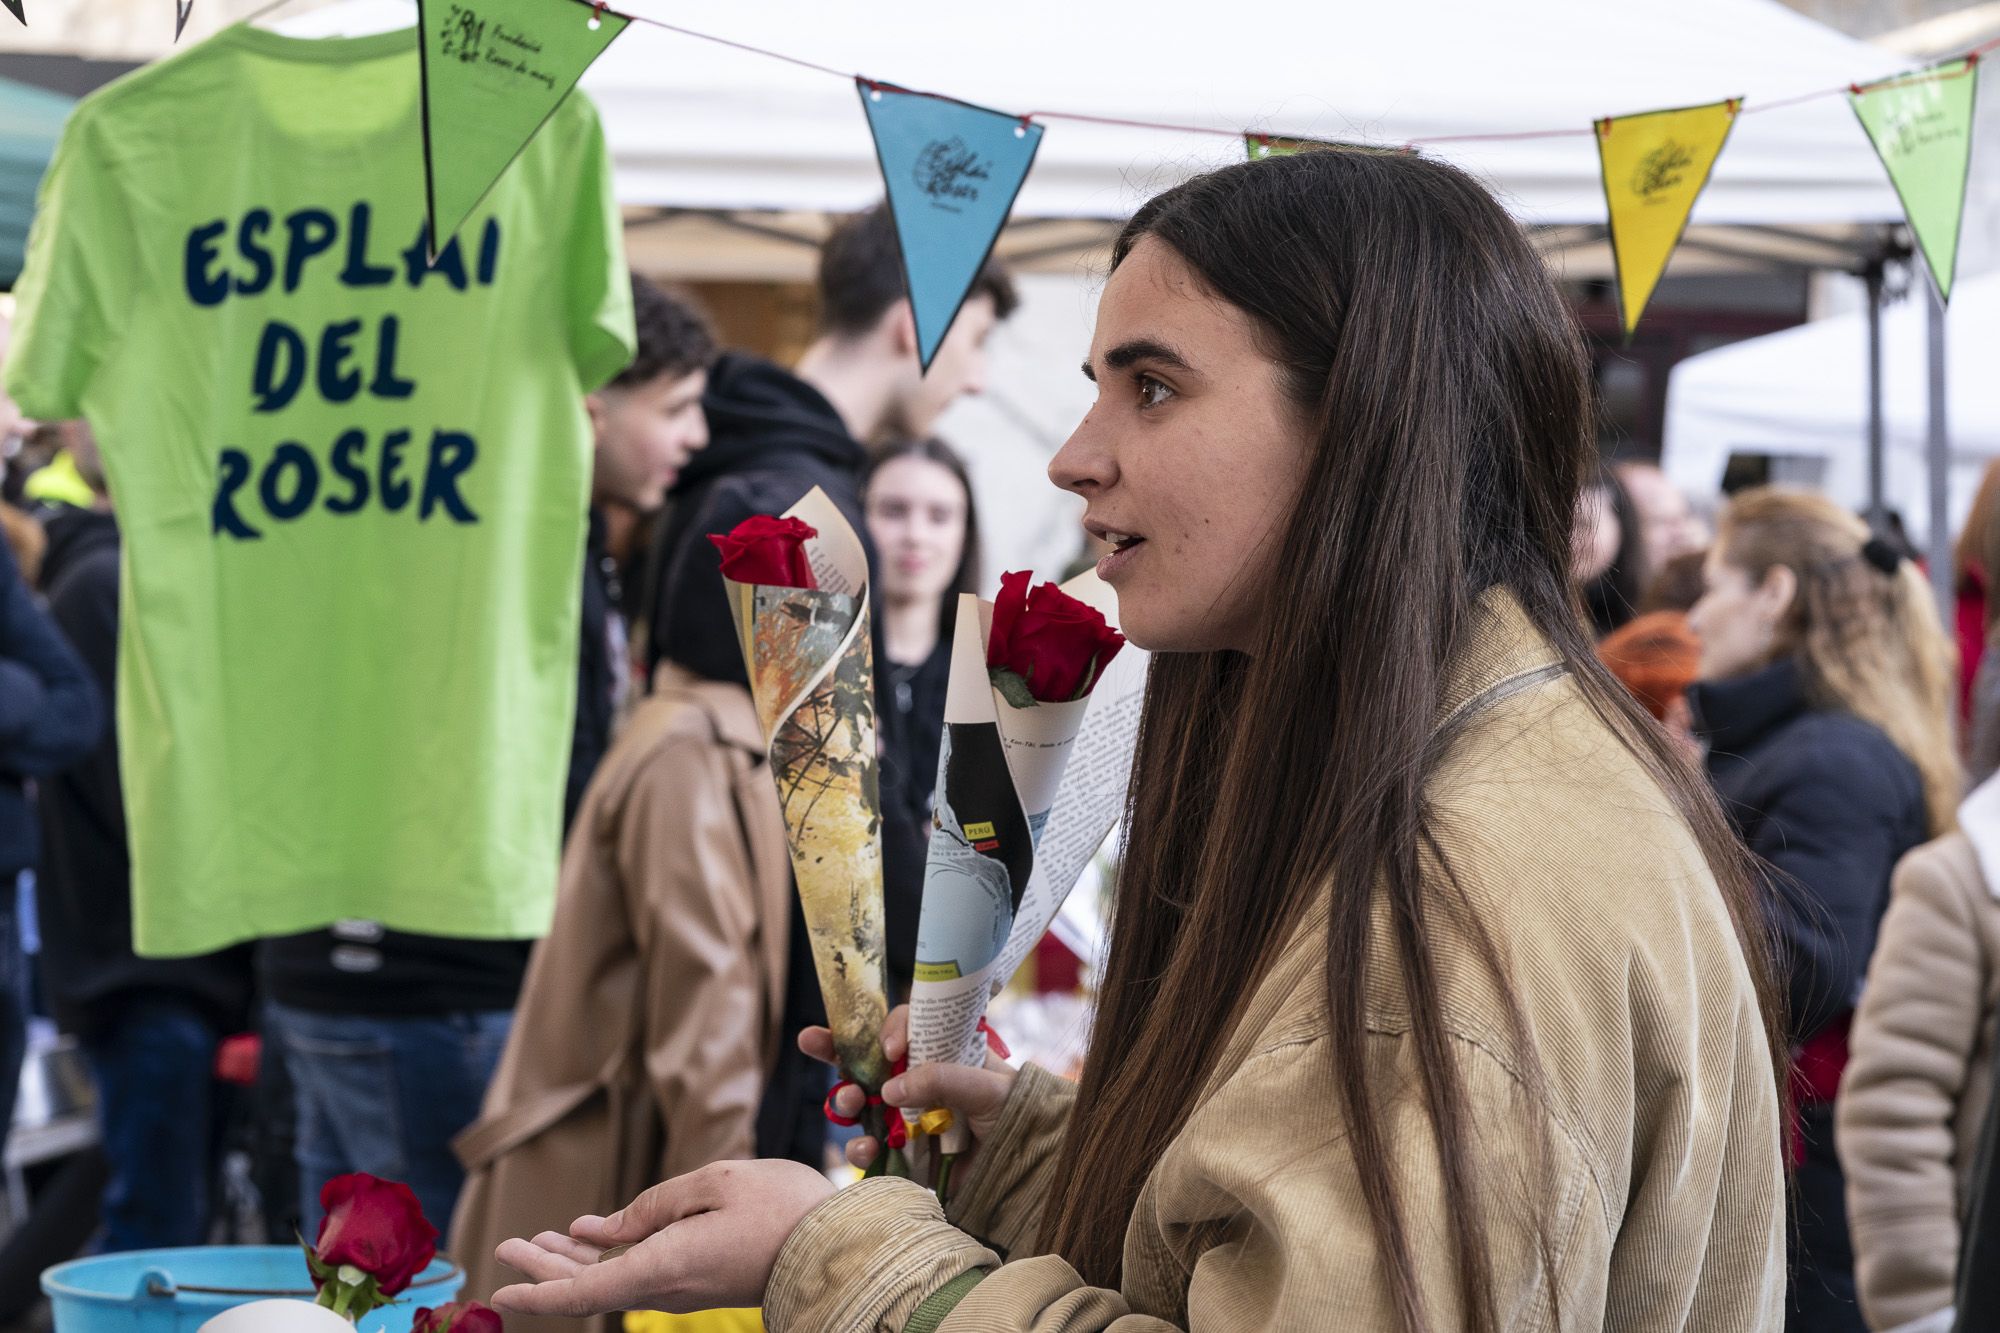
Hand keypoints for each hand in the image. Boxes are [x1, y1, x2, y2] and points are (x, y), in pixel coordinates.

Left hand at [489, 1159, 832, 1317]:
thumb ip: (653, 1205)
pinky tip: (596, 1237)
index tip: (498, 1290)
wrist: (841, 1245)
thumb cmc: (782, 1206)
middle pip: (590, 1289)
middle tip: (507, 1247)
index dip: (537, 1292)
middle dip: (545, 1270)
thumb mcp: (714, 1183)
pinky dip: (608, 1258)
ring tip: (543, 1239)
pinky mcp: (701, 1280)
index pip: (584, 1293)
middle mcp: (668, 1286)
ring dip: (574, 1262)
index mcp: (664, 1265)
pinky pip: (639, 1274)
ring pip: (613, 1281)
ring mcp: (686, 1287)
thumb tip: (602, 1231)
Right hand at [800, 1004, 1016, 1176]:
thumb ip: (945, 1079)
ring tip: (849, 1105)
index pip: (906, 1027)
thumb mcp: (990, 1088)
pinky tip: (866, 1150)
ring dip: (846, 1100)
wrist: (1027, 1171)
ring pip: (862, 1103)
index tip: (889, 1048)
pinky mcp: (902, 1153)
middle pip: (868, 1059)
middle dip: (837, 1051)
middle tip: (813, 1043)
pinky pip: (870, 1147)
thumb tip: (891, 1088)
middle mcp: (918, 1080)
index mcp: (942, 1052)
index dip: (890, 1029)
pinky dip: (860, 1149)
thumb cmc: (1017, 1115)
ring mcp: (907, 1117)